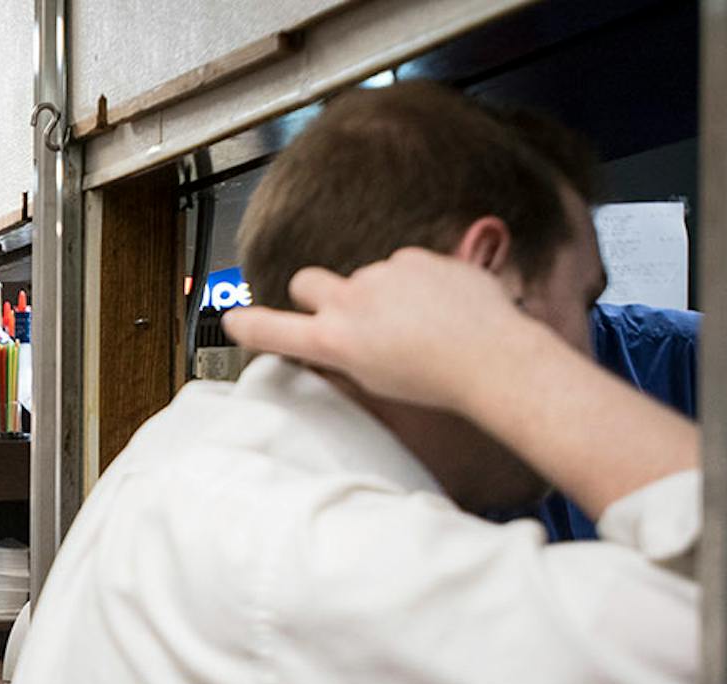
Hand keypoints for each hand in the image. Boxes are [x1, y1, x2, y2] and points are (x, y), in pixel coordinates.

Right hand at [222, 248, 540, 414]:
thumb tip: (334, 352)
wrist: (493, 357)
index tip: (234, 320)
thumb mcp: (374, 383)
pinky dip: (413, 282)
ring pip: (362, 277)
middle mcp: (350, 302)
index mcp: (334, 341)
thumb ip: (345, 360)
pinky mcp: (416, 258)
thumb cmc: (436, 380)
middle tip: (338, 315)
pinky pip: (403, 266)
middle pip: (305, 282)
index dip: (248, 326)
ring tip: (413, 323)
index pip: (272, 330)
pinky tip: (437, 307)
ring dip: (376, 293)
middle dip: (312, 295)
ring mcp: (383, 274)